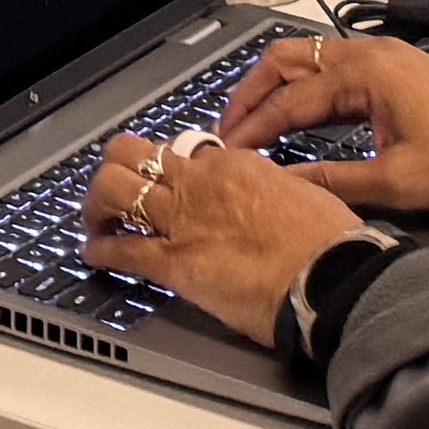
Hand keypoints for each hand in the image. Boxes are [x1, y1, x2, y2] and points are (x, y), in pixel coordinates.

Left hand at [81, 124, 370, 341]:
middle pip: (132, 154)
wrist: (334, 279)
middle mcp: (200, 183)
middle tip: (112, 188)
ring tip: (95, 218)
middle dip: (115, 169)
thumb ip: (269, 188)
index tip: (160, 176)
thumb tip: (262, 193)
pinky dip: (101, 250)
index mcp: (233, 163)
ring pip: (114, 190)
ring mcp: (183, 221)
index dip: (162, 163)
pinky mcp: (176, 264)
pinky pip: (123, 249)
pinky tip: (94, 253)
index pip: (178, 148)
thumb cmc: (330, 245)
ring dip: (96, 203)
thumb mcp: (301, 194)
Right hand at [211, 31, 428, 220]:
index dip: (255, 127)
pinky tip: (294, 117)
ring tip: (251, 122)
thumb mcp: (397, 182)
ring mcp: (384, 57)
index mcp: (369, 72)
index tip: (227, 150)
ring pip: (308, 60)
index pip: (292, 99)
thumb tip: (284, 184)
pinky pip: (333, 70)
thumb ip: (333, 181)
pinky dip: (304, 90)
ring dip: (275, 88)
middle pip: (288, 60)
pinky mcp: (394, 70)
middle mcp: (372, 53)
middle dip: (251, 92)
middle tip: (225, 127)